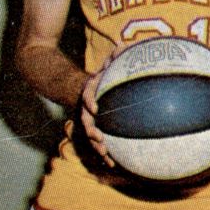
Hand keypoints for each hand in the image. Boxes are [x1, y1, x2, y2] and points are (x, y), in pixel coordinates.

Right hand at [80, 40, 131, 167]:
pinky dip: (105, 154)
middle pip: (86, 121)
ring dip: (97, 147)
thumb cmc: (105, 74)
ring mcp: (91, 121)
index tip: (95, 107)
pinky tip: (114, 165)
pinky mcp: (98, 130)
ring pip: (91, 136)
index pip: (86, 96)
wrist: (88, 87)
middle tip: (99, 138)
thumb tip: (124, 44)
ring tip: (107, 157)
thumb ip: (116, 55)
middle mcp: (88, 108)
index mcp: (90, 92)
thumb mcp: (109, 62)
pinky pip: (99, 143)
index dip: (89, 101)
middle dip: (91, 131)